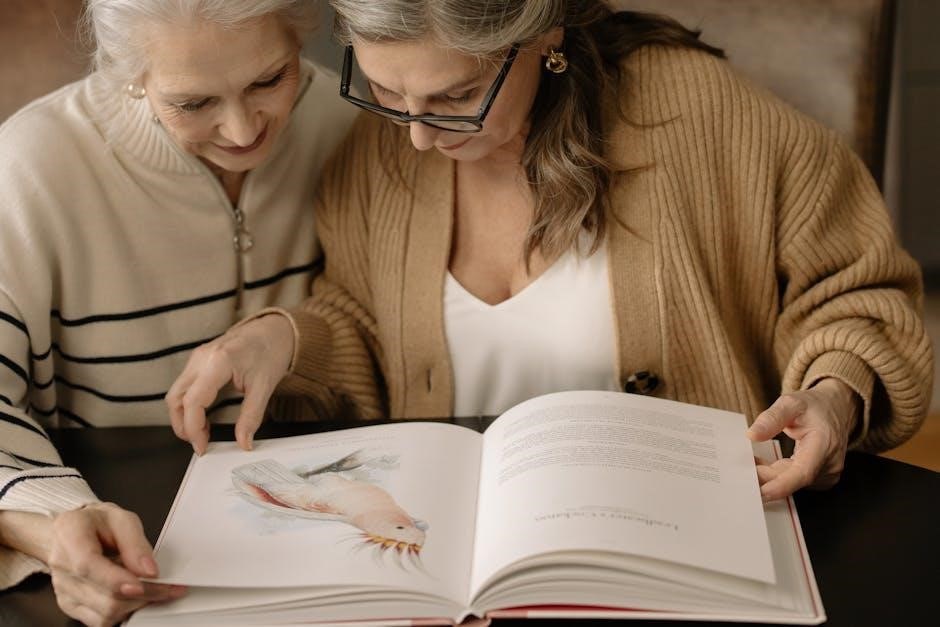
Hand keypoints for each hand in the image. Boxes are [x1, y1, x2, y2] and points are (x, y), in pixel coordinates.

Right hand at [47, 503, 184, 625]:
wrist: (71, 533)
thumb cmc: (96, 523)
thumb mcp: (121, 518)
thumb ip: (135, 543)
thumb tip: (150, 571)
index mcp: (70, 534)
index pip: (88, 565)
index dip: (116, 579)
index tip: (144, 583)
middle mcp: (62, 565)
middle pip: (102, 596)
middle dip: (143, 594)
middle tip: (170, 586)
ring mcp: (63, 590)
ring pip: (104, 614)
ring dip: (136, 604)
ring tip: (151, 587)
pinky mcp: (70, 606)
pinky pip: (100, 621)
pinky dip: (123, 613)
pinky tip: (134, 596)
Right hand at [166, 313, 294, 453]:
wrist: (273, 330)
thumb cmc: (270, 352)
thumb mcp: (265, 387)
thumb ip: (252, 417)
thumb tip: (244, 443)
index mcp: (218, 362)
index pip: (193, 401)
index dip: (192, 429)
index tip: (202, 447)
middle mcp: (201, 358)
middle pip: (175, 398)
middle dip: (182, 425)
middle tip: (199, 443)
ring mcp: (197, 357)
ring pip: (176, 393)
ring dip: (183, 416)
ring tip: (202, 433)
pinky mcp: (198, 360)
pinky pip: (184, 386)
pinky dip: (188, 405)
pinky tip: (203, 417)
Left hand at [747, 378, 860, 500]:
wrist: (837, 409)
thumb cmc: (814, 406)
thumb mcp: (791, 403)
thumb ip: (771, 418)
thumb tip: (751, 435)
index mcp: (824, 444)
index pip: (803, 473)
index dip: (781, 486)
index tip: (761, 492)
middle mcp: (829, 464)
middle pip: (791, 479)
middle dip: (763, 477)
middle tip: (737, 470)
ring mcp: (826, 474)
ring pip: (790, 482)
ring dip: (767, 476)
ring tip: (748, 462)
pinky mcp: (820, 477)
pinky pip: (793, 480)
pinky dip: (775, 475)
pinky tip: (761, 465)